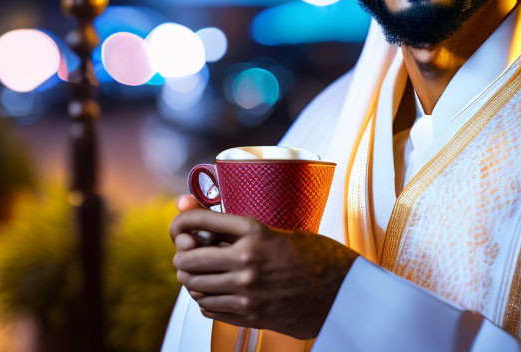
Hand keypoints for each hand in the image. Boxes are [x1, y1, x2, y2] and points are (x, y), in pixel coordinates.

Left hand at [170, 203, 358, 339]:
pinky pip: (208, 308)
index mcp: (256, 231)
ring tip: (202, 274)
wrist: (340, 290)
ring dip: (192, 279)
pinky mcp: (249, 314)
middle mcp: (247, 261)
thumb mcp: (277, 230)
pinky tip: (216, 292)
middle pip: (188, 259)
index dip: (181, 222)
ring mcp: (246, 291)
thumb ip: (234, 226)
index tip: (180, 225)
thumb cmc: (312, 254)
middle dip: (183, 256)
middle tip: (189, 253)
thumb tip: (187, 205)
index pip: (199, 222)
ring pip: (194, 287)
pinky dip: (205, 299)